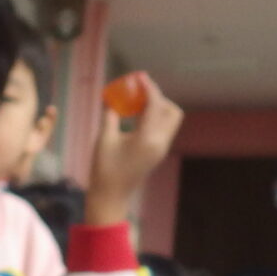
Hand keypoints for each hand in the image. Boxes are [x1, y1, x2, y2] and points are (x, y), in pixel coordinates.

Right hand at [84, 74, 182, 226]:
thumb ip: (110, 115)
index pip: (156, 105)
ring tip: (136, 106)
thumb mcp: (104, 139)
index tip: (139, 77)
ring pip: (170, 120)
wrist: (110, 198)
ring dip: (157, 109)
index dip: (149, 88)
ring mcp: (161, 149)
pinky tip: (136, 118)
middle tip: (139, 95)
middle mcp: (160, 142)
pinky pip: (162, 129)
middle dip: (158, 98)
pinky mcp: (157, 153)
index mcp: (148, 138)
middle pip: (172, 111)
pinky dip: (154, 119)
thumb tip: (112, 98)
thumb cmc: (104, 170)